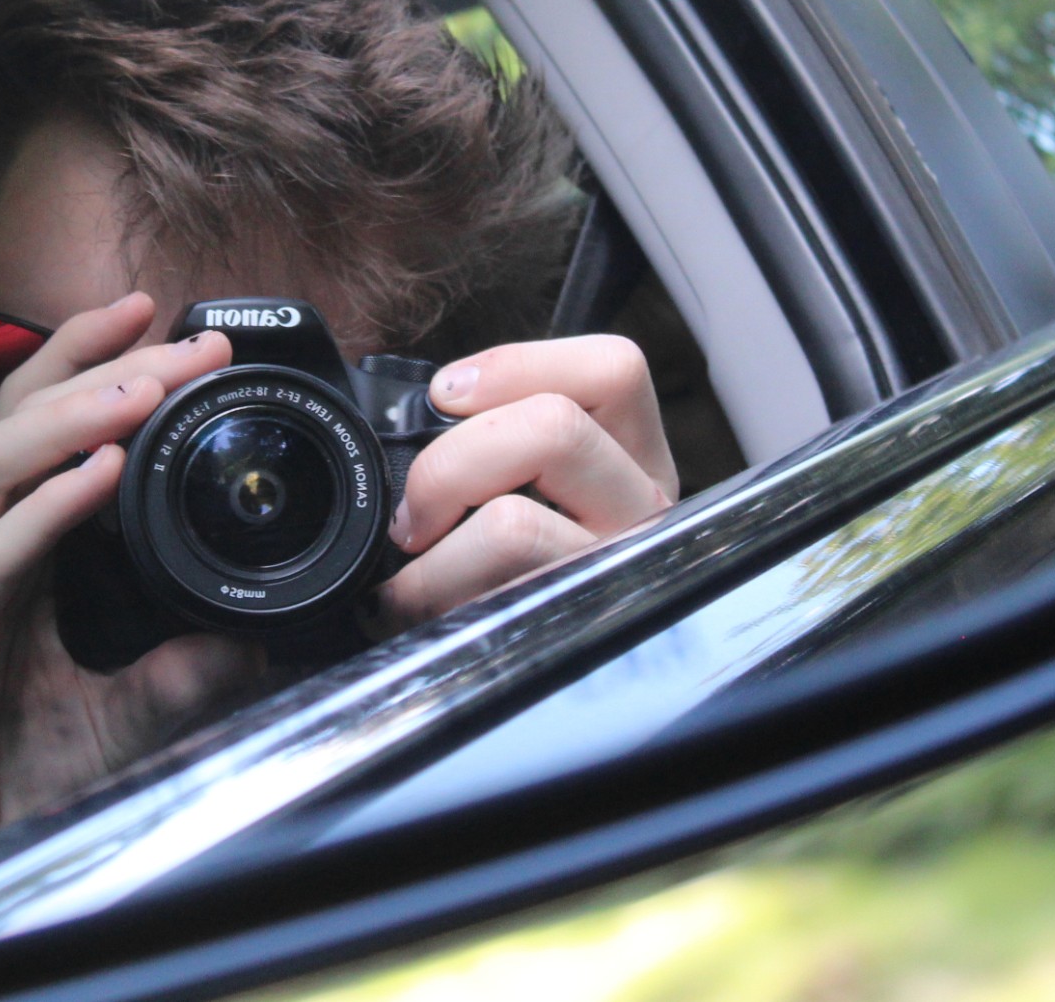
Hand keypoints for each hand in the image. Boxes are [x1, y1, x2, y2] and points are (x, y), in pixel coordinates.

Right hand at [0, 294, 263, 945]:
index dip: (93, 359)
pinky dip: (46, 509)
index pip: (38, 421)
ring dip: (71, 416)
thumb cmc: (6, 776)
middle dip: (97, 365)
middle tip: (181, 339)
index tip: (168, 322)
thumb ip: (185, 662)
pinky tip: (100, 477)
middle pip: (11, 417)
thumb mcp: (123, 706)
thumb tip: (261, 627)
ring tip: (145, 390)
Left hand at [373, 335, 676, 628]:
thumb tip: (416, 406)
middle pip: (555, 430)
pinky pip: (486, 597)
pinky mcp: (565, 634)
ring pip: (514, 523)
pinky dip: (425, 596)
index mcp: (632, 458)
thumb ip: (499, 434)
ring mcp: (610, 577)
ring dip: (432, 551)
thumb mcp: (532, 483)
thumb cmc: (505, 566)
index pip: (614, 370)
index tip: (447, 395)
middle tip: (416, 509)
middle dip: (451, 461)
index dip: (516, 366)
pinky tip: (410, 606)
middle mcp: (643, 513)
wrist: (519, 688)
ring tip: (412, 568)